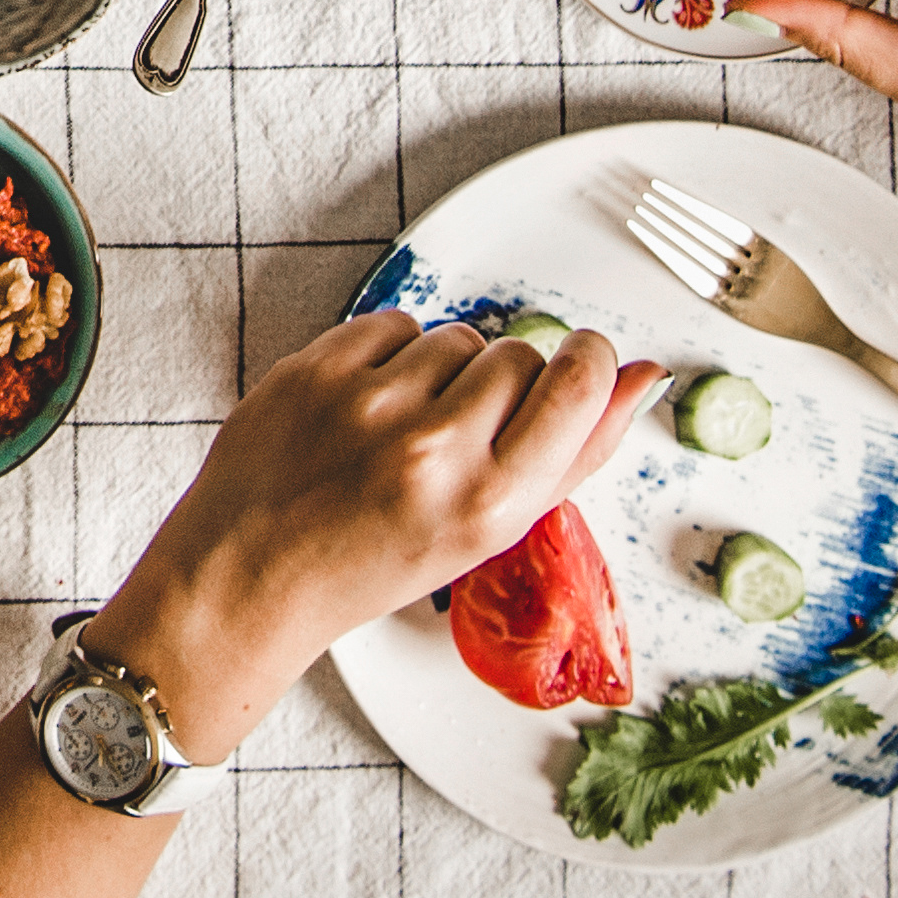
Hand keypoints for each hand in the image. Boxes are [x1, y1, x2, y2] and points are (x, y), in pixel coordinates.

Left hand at [103, 312, 656, 710]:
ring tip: (410, 429)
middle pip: (519, 355)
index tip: (581, 361)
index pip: (579, 384)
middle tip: (467, 432)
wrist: (253, 573)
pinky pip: (394, 324)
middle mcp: (434, 449)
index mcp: (489, 504)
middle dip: (506, 383)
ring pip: (456, 337)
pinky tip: (372, 407)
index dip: (588, 363)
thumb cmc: (372, 564)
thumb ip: (574, 453)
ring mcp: (369, 404)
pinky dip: (391, 356)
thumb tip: (645, 377)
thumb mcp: (489, 532)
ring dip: (445, 370)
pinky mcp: (317, 369)